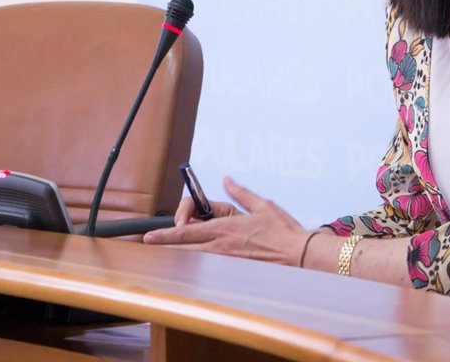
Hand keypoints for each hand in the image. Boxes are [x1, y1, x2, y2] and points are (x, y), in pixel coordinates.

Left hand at [144, 177, 310, 265]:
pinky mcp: (234, 271)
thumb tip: (226, 179)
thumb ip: (240, 193)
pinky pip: (210, 266)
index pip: (187, 229)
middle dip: (166, 244)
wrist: (300, 255)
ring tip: (172, 246)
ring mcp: (226, 261)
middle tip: (151, 242)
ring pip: (195, 258)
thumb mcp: (262, 204)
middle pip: (185, 247)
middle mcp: (222, 246)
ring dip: (182, 251)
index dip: (165, 233)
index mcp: (225, 227)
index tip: (149, 236)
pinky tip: (197, 257)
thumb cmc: (283, 230)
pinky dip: (199, 261)